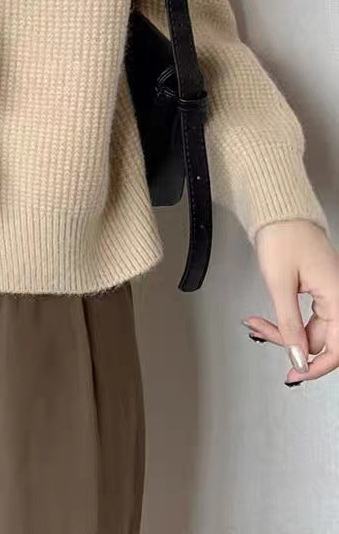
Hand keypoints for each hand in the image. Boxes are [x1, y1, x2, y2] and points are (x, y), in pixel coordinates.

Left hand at [243, 219, 338, 384]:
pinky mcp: (318, 288)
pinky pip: (305, 315)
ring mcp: (329, 292)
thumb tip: (297, 357)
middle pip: (320, 339)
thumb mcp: (280, 285)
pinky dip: (285, 319)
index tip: (295, 375)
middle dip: (288, 342)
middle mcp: (338, 296)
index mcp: (337, 297)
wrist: (279, 210)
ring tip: (256, 323)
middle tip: (260, 333)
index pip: (337, 348)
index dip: (317, 367)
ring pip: (309, 329)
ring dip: (283, 331)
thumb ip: (289, 324)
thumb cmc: (282, 237)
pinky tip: (266, 318)